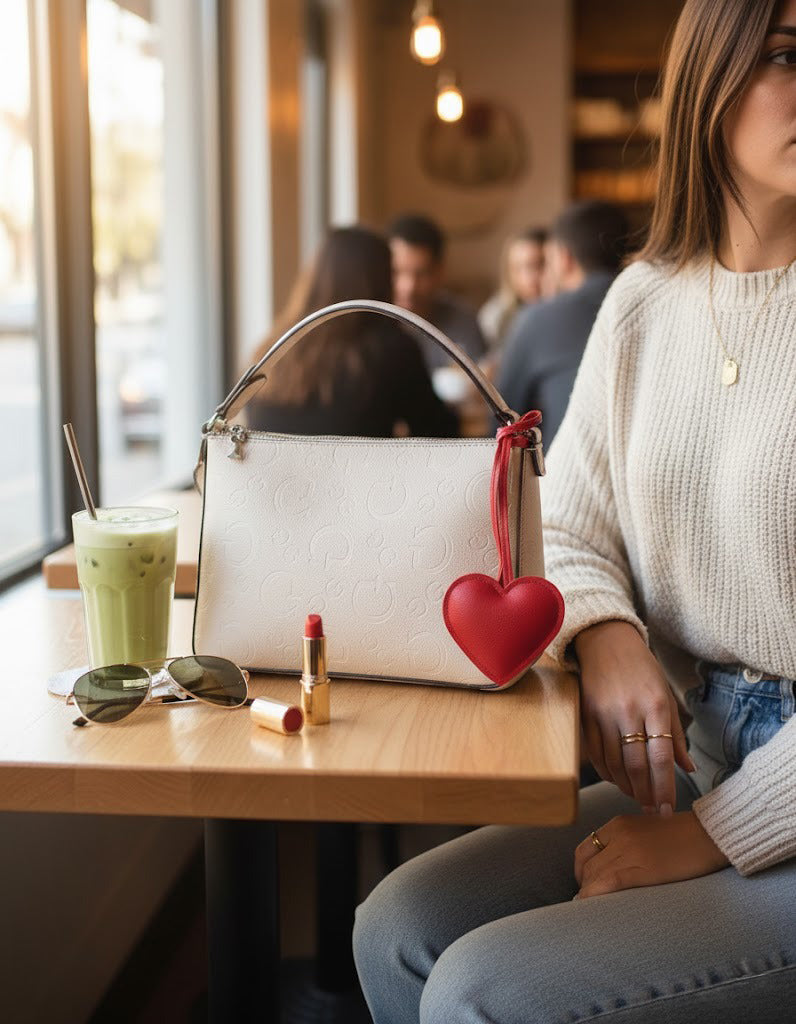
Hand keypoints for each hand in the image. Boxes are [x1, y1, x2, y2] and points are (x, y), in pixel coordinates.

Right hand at [574, 621, 694, 813]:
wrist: (606, 642)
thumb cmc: (643, 669)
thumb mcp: (666, 696)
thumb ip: (676, 735)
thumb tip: (688, 768)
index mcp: (656, 705)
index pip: (661, 756)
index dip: (664, 787)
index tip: (667, 809)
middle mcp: (629, 710)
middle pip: (636, 764)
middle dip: (645, 793)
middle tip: (651, 810)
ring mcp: (604, 713)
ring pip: (614, 762)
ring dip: (626, 786)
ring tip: (637, 797)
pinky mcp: (586, 714)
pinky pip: (597, 753)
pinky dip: (607, 772)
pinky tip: (617, 780)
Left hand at [574, 812, 729, 898]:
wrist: (710, 834)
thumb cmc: (682, 836)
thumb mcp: (645, 830)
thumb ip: (625, 842)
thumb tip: (610, 866)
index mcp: (618, 824)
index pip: (584, 849)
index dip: (580, 871)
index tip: (585, 886)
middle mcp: (619, 834)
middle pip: (587, 865)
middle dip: (583, 886)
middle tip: (588, 903)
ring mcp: (630, 850)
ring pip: (594, 876)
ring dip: (587, 895)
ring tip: (589, 911)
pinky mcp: (643, 867)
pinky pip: (609, 882)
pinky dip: (594, 896)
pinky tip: (592, 907)